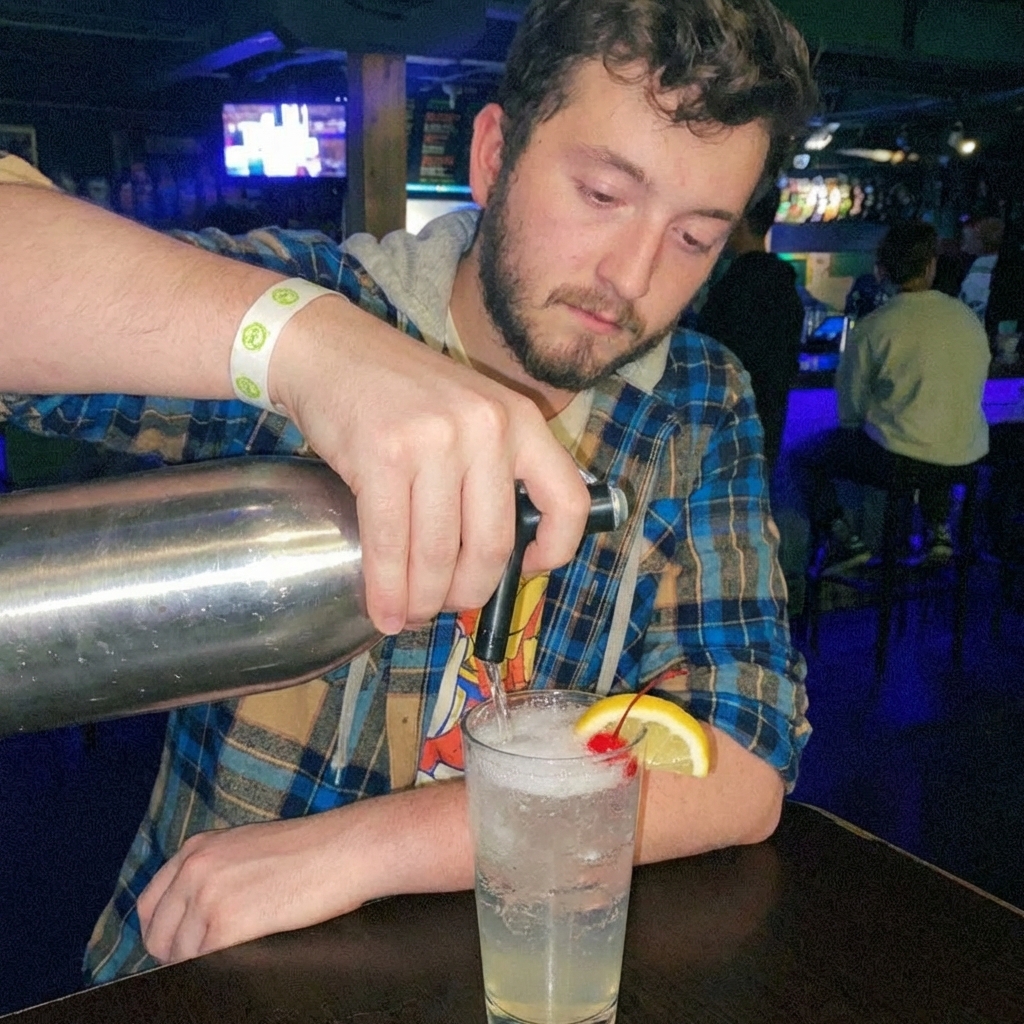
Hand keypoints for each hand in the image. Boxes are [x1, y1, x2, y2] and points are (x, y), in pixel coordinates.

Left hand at [136, 815, 356, 963]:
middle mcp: (195, 868)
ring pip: (179, 955)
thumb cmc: (310, 848)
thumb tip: (193, 914)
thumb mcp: (247, 846)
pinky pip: (202, 964)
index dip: (164, 932)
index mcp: (197, 847)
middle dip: (177, 953)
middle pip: (158, 935)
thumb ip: (214, 870)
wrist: (345, 848)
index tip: (181, 946)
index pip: (150, 905)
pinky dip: (218, 969)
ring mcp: (208, 896)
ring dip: (202, 962)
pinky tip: (244, 958)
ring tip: (235, 955)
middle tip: (208, 959)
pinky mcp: (228, 924)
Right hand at [271, 297, 590, 633]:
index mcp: (521, 420)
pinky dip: (387, 589)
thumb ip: (491, 471)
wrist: (330, 350)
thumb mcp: (470, 415)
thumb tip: (492, 561)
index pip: (569, 501)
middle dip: (468, 593)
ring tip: (412, 612)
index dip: (555, 551)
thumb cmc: (400, 393)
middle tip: (446, 606)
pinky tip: (384, 611)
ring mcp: (436, 441)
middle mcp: (488, 429)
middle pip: (493, 545)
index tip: (527, 569)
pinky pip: (392, 544)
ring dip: (424, 599)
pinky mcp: (383, 456)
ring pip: (440, 553)